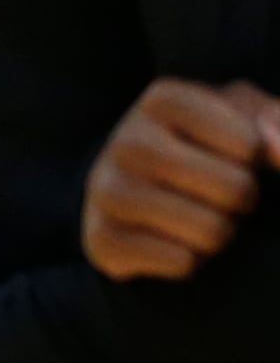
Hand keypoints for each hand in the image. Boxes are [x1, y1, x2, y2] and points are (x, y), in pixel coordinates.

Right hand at [82, 77, 279, 280]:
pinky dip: (190, 261)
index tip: (232, 157)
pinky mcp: (100, 239)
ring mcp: (106, 191)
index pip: (249, 144)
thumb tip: (277, 148)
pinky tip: (171, 241)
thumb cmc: (199, 146)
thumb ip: (274, 120)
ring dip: (218, 233)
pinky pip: (181, 263)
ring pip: (210, 231)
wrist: (125, 186)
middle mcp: (126, 141)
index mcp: (162, 100)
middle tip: (219, 195)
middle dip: (241, 200)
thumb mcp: (240, 116)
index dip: (255, 160)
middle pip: (234, 189)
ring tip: (198, 218)